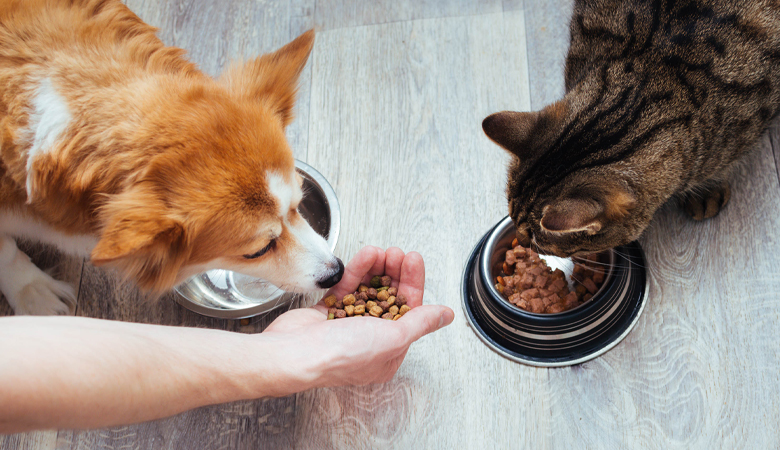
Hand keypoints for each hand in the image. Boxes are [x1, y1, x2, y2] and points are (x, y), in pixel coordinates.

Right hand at [263, 246, 453, 388]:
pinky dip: (357, 271)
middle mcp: (369, 340)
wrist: (294, 353)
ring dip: (377, 268)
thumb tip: (446, 315)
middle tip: (397, 253)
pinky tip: (366, 255)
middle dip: (395, 273)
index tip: (413, 260)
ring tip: (381, 251)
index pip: (408, 311)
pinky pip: (347, 287)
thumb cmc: (341, 354)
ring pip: (368, 290)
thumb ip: (420, 322)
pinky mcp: (327, 313)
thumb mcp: (393, 338)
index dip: (412, 283)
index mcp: (388, 353)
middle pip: (388, 298)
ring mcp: (347, 325)